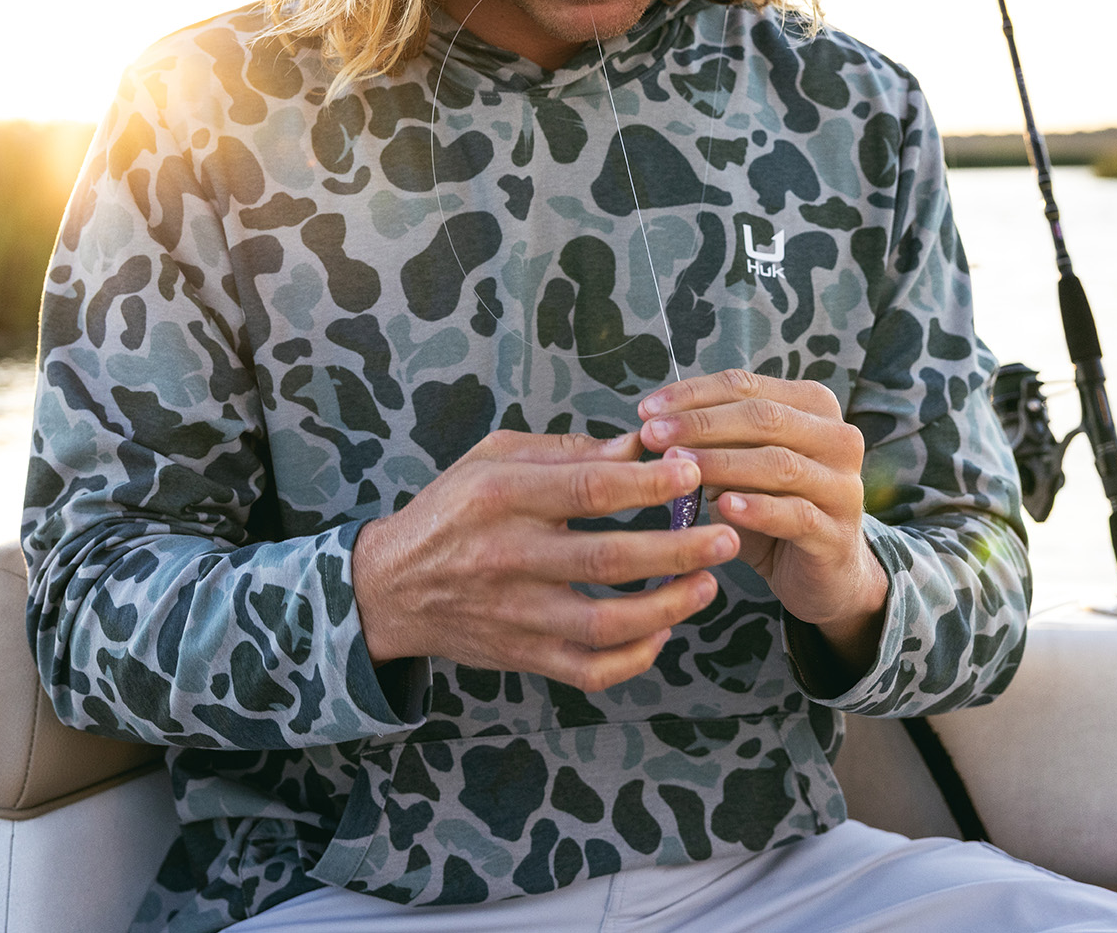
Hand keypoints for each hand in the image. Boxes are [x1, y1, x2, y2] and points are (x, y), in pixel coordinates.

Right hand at [353, 430, 739, 691]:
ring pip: (604, 624)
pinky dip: (634, 658)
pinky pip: (588, 670)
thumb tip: (640, 446)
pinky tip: (662, 631)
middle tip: (725, 535)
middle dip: (677, 548)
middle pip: (607, 559)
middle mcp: (507, 557)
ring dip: (667, 607)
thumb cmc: (452, 510)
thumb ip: (566, 453)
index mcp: (500, 497)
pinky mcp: (522, 656)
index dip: (647, 483)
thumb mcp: (492, 458)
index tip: (694, 472)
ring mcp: (516, 614)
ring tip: (707, 584)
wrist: (391, 588)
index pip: (587, 490)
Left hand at [637, 371, 888, 675]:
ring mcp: (843, 486)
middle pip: (764, 418)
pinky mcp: (837, 533)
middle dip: (701, 424)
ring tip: (678, 467)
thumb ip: (711, 441)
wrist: (821, 573)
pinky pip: (796, 514)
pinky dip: (758, 508)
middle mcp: (837, 438)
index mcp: (813, 407)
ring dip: (722, 463)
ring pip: (779, 463)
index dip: (693, 394)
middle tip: (652, 436)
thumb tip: (652, 424)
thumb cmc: (772, 507)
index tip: (645, 410)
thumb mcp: (739, 467)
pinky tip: (724, 506)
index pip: (747, 387)